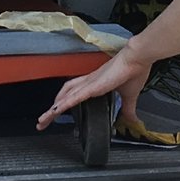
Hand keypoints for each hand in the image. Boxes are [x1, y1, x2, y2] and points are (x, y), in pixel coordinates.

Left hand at [36, 46, 151, 129]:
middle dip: (52, 109)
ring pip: (65, 97)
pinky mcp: (93, 85)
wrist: (137, 58)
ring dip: (53, 109)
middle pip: (64, 96)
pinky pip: (74, 96)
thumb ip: (128, 110)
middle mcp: (88, 82)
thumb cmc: (134, 71)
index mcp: (95, 84)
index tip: (56, 113)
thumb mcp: (129, 97)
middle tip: (42, 122)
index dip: (63, 102)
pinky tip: (56, 111)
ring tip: (43, 120)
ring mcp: (89, 83)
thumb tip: (133, 121)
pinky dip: (64, 103)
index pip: (73, 93)